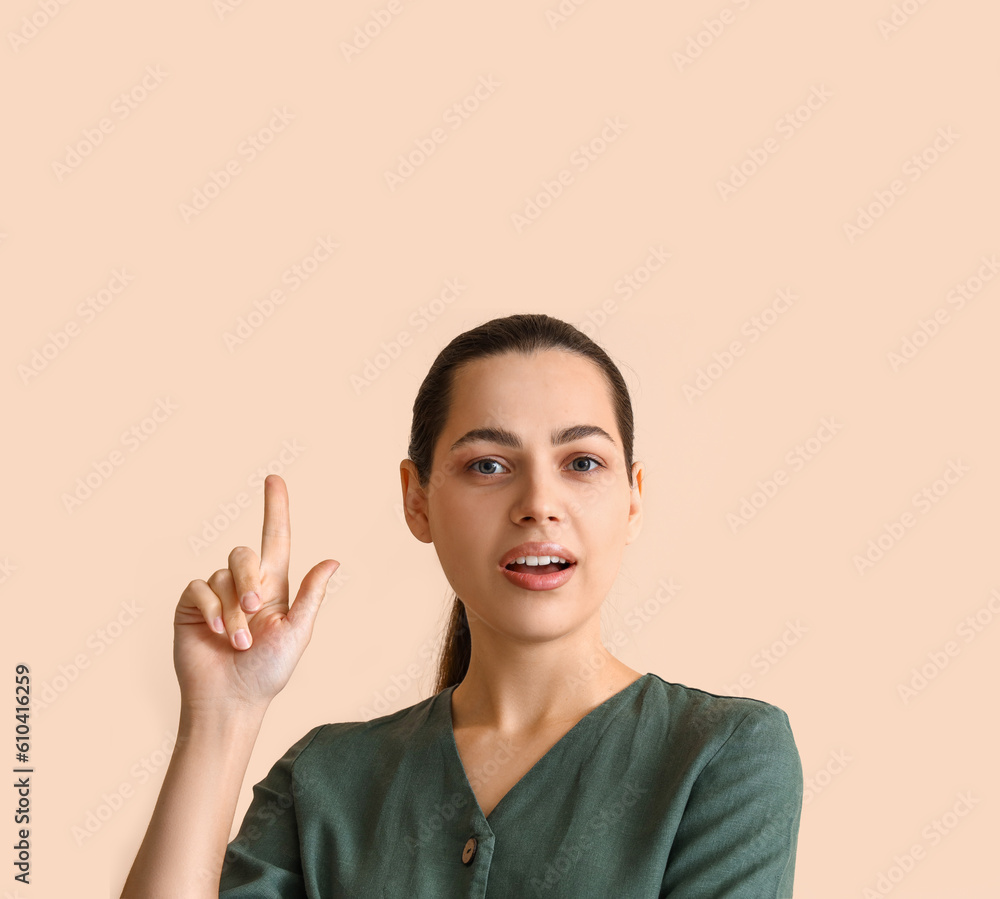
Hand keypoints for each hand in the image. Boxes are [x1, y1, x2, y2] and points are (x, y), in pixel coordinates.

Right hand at [172, 474, 339, 714]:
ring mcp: (217, 595)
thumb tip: (333, 560)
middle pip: (245, 554)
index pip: (276, 538)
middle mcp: (245, 585)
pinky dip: (210, 608)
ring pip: (223, 574)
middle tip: (255, 611)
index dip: (276, 508)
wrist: (231, 700)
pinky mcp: (192, 606)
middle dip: (250, 580)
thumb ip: (311, 595)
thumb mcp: (297, 631)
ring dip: (232, 608)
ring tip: (238, 641)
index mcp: (274, 586)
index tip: (274, 479)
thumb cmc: (269, 671)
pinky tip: (215, 632)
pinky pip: (199, 588)